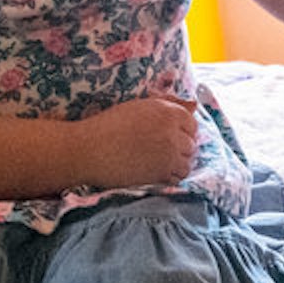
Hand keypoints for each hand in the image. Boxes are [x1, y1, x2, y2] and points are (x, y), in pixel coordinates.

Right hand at [76, 95, 198, 187]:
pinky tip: (154, 172)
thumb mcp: (139, 107)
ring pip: (188, 162)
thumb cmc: (108, 126)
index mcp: (166, 110)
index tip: (169, 138)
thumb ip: (168, 104)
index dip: (181, 132)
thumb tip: (196, 105)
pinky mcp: (161, 172)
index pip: (191, 124)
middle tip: (160, 152)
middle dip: (180, 149)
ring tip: (158, 163)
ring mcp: (168, 152)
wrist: (87, 149)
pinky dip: (170, 177)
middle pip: (191, 144)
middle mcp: (171, 130)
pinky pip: (178, 177)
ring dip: (177, 164)